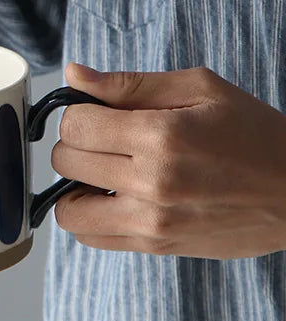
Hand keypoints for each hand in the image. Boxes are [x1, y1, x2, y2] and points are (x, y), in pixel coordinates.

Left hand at [52, 63, 285, 257]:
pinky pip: (92, 238)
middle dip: (76, 142)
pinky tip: (113, 195)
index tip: (97, 110)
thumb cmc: (253, 133)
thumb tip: (74, 74)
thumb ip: (129, 83)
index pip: (76, 124)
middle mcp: (152, 184)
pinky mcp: (158, 247)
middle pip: (66, 161)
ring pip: (69, 209)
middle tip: (104, 136)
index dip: (79, 111)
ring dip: (75, 185)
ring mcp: (153, 222)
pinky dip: (89, 215)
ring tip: (103, 169)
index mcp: (161, 136)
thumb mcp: (199, 88)